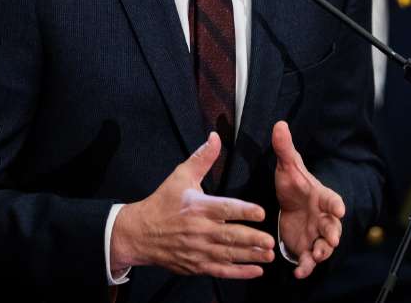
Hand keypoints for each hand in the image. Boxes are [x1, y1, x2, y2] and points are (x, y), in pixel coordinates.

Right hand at [110, 132, 274, 278]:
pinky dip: (238, 273)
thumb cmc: (162, 202)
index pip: (225, 209)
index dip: (244, 211)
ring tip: (269, 256)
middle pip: (229, 236)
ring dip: (250, 256)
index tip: (261, 212)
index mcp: (198, 207)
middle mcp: (200, 230)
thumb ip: (202, 158)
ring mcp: (198, 250)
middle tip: (271, 241)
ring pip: (228, 255)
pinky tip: (255, 271)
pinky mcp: (196, 265)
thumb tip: (215, 137)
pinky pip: (220, 270)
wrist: (139, 233)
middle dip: (252, 239)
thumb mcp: (180, 176)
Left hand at [273, 120, 344, 278]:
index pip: (331, 199)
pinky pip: (310, 260)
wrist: (291, 206)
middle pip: (333, 226)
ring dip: (322, 252)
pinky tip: (298, 272)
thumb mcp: (287, 167)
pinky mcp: (307, 248)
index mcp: (322, 197)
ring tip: (315, 256)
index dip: (335, 204)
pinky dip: (306, 267)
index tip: (338, 207)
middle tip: (330, 239)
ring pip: (325, 246)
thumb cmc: (294, 186)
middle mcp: (324, 217)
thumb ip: (284, 148)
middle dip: (333, 233)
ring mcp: (317, 234)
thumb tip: (279, 124)